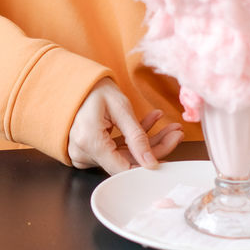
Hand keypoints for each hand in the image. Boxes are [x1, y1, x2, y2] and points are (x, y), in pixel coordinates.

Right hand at [67, 79, 182, 174]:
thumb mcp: (120, 108)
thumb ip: (137, 137)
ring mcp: (85, 152)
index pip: (123, 168)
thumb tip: (151, 162)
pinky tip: (150, 123)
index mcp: (89, 142)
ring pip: (124, 155)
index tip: (170, 155)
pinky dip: (132, 139)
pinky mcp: (89, 150)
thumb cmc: (94, 89)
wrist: (75, 81)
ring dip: (147, 142)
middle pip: (126, 161)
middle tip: (175, 133)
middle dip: (154, 148)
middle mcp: (83, 152)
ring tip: (168, 127)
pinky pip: (115, 149)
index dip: (148, 165)